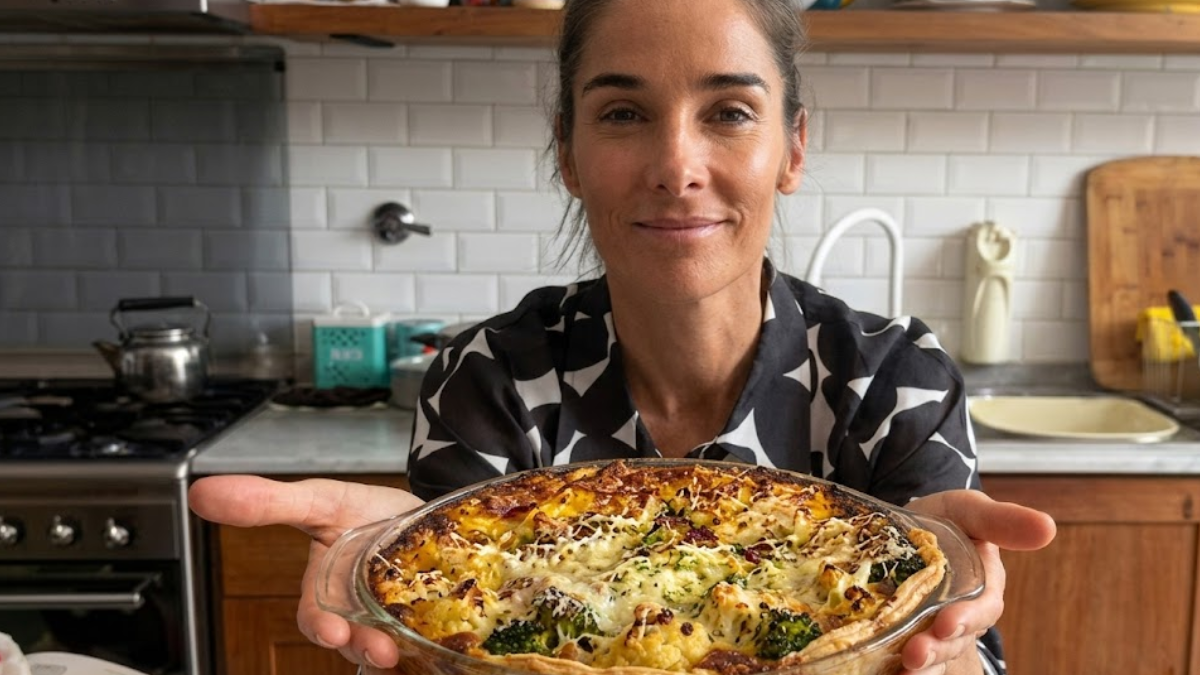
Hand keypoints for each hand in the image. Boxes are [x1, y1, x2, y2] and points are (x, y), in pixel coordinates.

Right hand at [189, 475, 423, 670]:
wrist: (423, 509)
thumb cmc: (368, 509)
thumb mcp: (320, 498)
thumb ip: (267, 502)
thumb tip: (202, 493)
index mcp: (328, 587)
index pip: (315, 616)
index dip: (320, 626)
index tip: (332, 631)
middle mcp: (359, 608)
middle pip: (355, 639)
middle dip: (363, 646)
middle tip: (378, 652)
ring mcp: (395, 614)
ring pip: (388, 642)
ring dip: (393, 648)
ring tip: (400, 651)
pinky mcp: (430, 615)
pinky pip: (428, 634)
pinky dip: (432, 637)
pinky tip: (443, 636)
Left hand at [899, 490, 1055, 674]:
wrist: (899, 527)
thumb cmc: (944, 520)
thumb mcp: (968, 511)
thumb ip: (1001, 520)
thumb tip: (1047, 528)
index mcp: (982, 589)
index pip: (982, 609)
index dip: (968, 618)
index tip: (946, 623)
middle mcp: (959, 616)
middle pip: (953, 641)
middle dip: (937, 650)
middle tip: (916, 654)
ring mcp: (929, 630)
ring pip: (932, 658)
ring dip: (919, 667)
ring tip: (903, 672)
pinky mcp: (901, 636)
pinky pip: (900, 661)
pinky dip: (893, 670)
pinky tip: (884, 674)